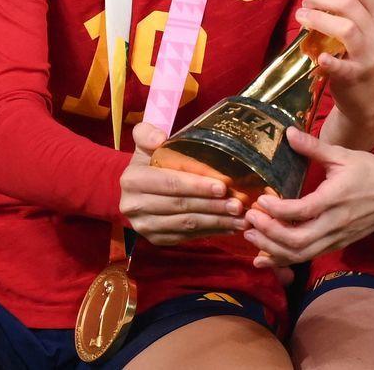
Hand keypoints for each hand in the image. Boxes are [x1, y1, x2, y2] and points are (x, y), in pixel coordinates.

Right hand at [119, 122, 247, 245]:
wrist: (134, 190)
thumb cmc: (147, 162)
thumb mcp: (144, 143)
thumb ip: (147, 133)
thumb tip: (159, 138)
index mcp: (133, 180)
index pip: (170, 183)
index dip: (197, 186)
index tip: (222, 186)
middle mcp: (134, 206)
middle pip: (181, 206)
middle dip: (213, 206)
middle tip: (238, 204)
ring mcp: (144, 226)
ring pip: (186, 225)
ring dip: (216, 222)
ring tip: (240, 217)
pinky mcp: (155, 239)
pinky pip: (186, 237)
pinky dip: (210, 232)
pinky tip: (229, 226)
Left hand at [242, 128, 373, 267]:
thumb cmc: (369, 171)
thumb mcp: (342, 155)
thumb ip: (313, 147)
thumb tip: (288, 132)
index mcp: (335, 199)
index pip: (301, 211)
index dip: (277, 209)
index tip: (260, 198)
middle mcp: (335, 223)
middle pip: (298, 241)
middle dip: (268, 234)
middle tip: (248, 220)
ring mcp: (336, 237)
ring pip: (301, 254)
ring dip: (273, 249)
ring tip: (250, 237)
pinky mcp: (336, 244)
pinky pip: (308, 256)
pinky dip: (285, 258)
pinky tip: (265, 255)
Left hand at [295, 0, 373, 132]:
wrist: (368, 102)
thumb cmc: (358, 59)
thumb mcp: (363, 32)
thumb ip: (349, 10)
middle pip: (349, 2)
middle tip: (306, 3)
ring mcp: (368, 56)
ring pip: (345, 28)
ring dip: (318, 18)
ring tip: (301, 18)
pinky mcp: (355, 77)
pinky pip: (342, 66)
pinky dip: (328, 60)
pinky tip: (317, 57)